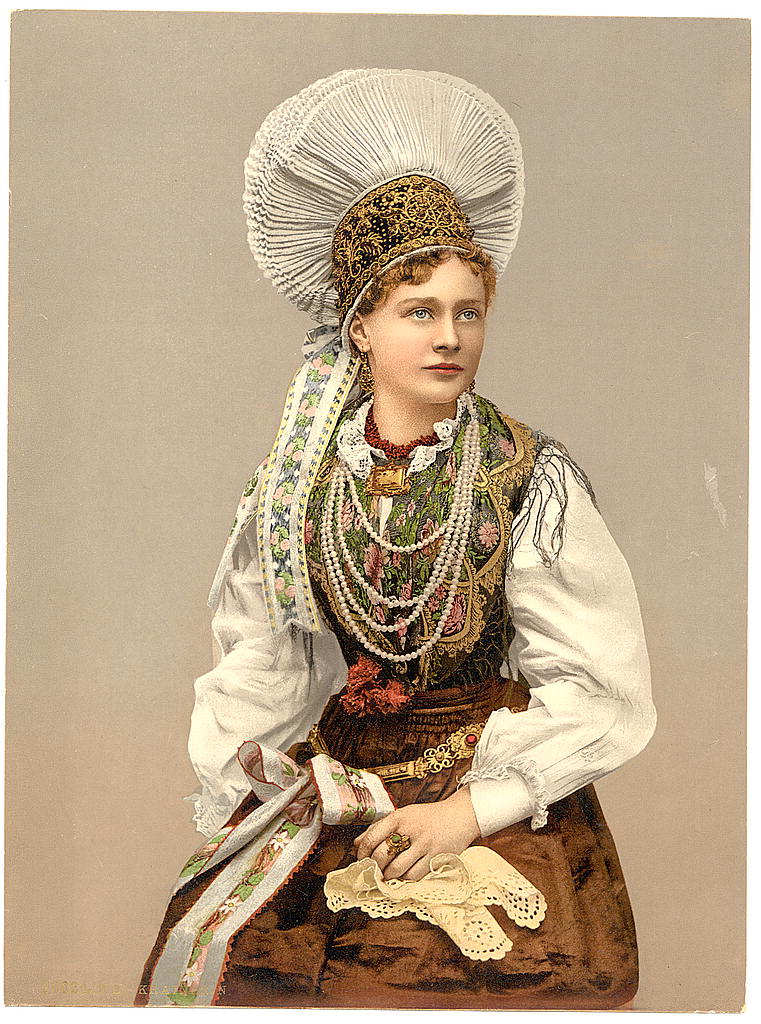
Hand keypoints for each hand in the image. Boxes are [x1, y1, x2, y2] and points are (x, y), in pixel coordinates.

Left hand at [353, 787, 480, 880]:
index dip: (362, 852)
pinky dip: (405, 880)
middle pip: (383, 855)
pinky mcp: (435, 857)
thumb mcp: (403, 815)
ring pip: (398, 869)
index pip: (372, 837)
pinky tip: (403, 877)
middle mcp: (410, 829)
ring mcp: (424, 844)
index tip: (361, 859)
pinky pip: (414, 875)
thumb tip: (356, 844)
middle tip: (374, 871)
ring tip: (387, 876)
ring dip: (388, 877)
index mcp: (399, 816)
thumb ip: (379, 828)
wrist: (459, 816)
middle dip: (375, 867)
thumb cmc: (427, 817)